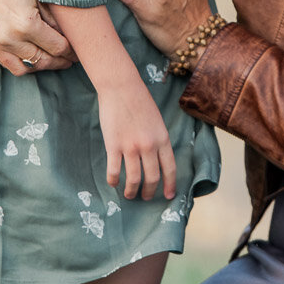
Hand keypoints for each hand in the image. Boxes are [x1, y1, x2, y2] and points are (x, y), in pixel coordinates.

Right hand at [0, 0, 76, 75]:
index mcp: (26, 24)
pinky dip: (20, 61)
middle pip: (42, 61)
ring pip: (24, 68)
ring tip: (51, 58)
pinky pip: (6, 62)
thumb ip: (52, 19)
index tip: (78, 51)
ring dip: (40, 65)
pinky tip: (30, 54)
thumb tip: (67, 36)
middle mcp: (9, 39)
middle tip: (69, 58)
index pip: (57, 47)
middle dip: (59, 61)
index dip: (71, 51)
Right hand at [98, 77, 177, 200]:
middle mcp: (149, 145)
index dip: (170, 185)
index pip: (170, 168)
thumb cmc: (139, 100)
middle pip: (152, 178)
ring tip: (129, 195)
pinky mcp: (114, 145)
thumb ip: (157, 139)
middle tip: (145, 198)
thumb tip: (156, 158)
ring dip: (131, 191)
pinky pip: (114, 171)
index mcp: (162, 138)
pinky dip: (113, 181)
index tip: (168, 196)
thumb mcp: (156, 120)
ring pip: (134, 179)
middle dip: (149, 192)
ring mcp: (131, 146)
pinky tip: (113, 183)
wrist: (121, 86)